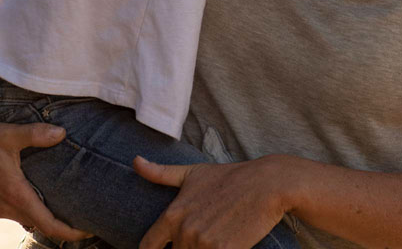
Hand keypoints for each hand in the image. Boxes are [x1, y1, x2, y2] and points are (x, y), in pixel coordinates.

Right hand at [0, 110, 90, 241]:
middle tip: (89, 217)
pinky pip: (18, 212)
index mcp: (13, 194)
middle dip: (63, 226)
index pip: (46, 224)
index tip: (88, 232)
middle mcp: (5, 206)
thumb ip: (36, 134)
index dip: (68, 232)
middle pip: (40, 224)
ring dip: (47, 218)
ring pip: (28, 218)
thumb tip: (62, 133)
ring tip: (71, 208)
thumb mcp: (9, 133)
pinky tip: (44, 197)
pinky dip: (34, 210)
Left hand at [133, 154, 290, 248]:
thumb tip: (134, 161)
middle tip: (207, 229)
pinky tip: (228, 241)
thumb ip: (160, 173)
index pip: (148, 247)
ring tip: (218, 232)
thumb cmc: (229, 178)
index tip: (167, 245)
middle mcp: (184, 231)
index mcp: (173, 214)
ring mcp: (203, 243)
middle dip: (186, 248)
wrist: (266, 184)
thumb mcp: (193, 173)